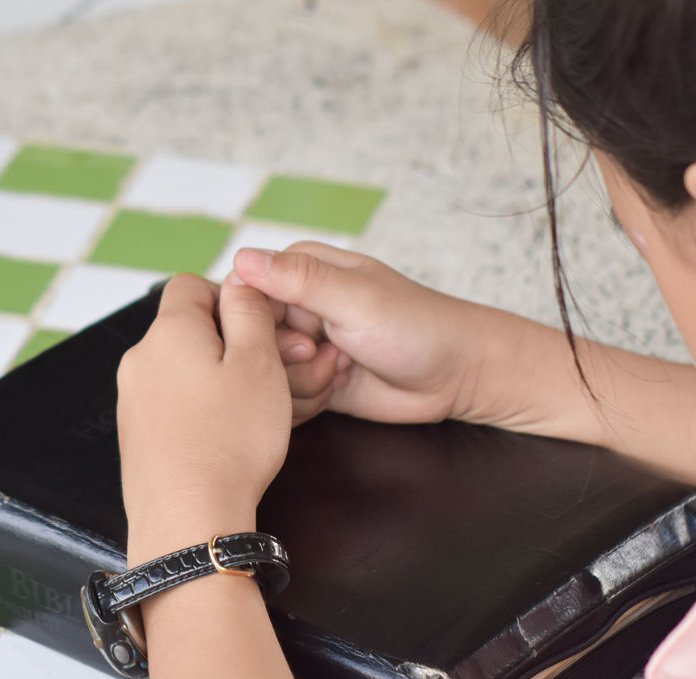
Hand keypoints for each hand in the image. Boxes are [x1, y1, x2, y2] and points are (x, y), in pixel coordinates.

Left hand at [117, 274, 291, 563]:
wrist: (188, 519)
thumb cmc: (231, 441)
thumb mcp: (258, 362)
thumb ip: (250, 311)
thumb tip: (239, 280)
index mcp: (168, 332)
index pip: (191, 284)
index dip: (230, 297)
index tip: (261, 328)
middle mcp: (140, 360)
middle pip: (187, 329)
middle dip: (230, 343)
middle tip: (271, 373)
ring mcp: (133, 401)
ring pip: (181, 370)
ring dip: (217, 380)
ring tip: (253, 411)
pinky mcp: (136, 437)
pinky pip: (171, 405)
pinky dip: (199, 411)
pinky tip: (224, 439)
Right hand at [226, 242, 489, 425]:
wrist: (456, 376)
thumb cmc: (416, 327)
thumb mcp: (355, 299)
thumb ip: (297, 280)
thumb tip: (239, 258)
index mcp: (300, 271)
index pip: (243, 299)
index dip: (265, 327)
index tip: (307, 338)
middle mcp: (295, 307)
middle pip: (251, 343)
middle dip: (290, 361)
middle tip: (334, 356)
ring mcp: (301, 347)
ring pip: (264, 377)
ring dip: (304, 384)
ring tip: (343, 370)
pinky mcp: (310, 382)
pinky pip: (281, 400)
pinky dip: (308, 403)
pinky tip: (338, 390)